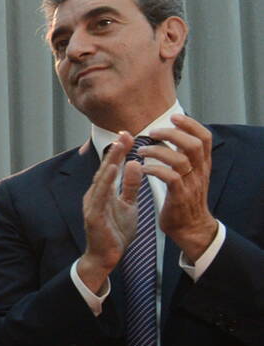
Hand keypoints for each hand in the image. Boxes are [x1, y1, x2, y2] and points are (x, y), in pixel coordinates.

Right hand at [76, 132, 139, 293]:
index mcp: (103, 192)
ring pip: (101, 179)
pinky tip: (112, 170)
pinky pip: (99, 196)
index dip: (120, 151)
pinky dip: (105, 181)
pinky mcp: (93, 216)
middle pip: (105, 169)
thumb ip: (130, 186)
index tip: (129, 134)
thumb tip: (134, 164)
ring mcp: (92, 205)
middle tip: (125, 132)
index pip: (112, 167)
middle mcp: (95, 195)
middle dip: (115, 151)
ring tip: (119, 146)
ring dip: (110, 161)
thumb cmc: (115, 232)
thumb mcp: (129, 205)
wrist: (106, 257)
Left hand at [141, 113, 219, 260]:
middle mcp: (200, 172)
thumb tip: (174, 137)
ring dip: (158, 151)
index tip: (174, 117)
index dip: (191, 124)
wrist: (190, 228)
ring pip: (180, 160)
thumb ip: (184, 157)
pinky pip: (170, 178)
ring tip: (141, 151)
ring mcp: (191, 184)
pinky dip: (154, 169)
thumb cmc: (185, 199)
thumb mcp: (190, 175)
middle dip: (172, 134)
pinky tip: (142, 168)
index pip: (205, 138)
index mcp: (202, 165)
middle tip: (152, 132)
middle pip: (194, 144)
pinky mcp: (179, 197)